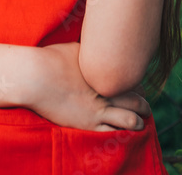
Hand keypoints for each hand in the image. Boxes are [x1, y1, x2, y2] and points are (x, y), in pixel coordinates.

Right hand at [28, 41, 150, 132]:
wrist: (36, 77)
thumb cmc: (52, 59)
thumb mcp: (76, 49)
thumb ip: (90, 52)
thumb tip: (94, 46)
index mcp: (106, 73)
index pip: (131, 81)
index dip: (137, 85)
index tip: (137, 87)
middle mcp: (107, 92)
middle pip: (135, 100)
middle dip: (143, 104)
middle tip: (145, 105)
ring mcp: (99, 110)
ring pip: (130, 120)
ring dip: (138, 121)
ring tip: (141, 122)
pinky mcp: (88, 124)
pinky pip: (113, 133)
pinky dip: (122, 134)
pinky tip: (124, 134)